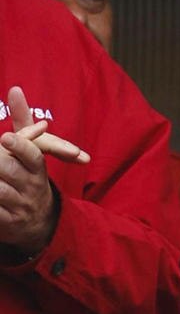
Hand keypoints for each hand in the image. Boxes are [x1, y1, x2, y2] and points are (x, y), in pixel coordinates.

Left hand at [0, 86, 73, 253]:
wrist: (40, 222)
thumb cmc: (29, 175)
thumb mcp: (31, 148)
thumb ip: (22, 119)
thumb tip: (14, 89)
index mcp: (38, 167)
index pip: (32, 155)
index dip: (19, 146)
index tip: (5, 137)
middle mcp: (32, 187)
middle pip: (10, 171)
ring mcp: (20, 207)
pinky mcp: (8, 224)